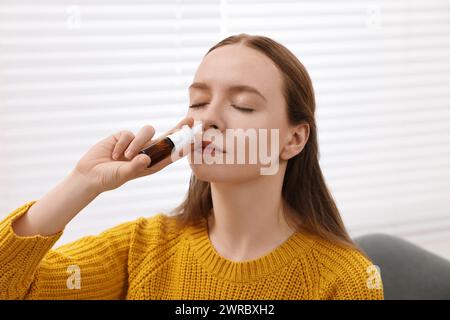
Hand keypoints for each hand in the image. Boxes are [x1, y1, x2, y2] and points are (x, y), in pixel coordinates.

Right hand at [72, 117, 193, 192]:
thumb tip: (146, 157)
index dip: (184, 145)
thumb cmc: (109, 178)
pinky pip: (129, 133)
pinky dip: (122, 144)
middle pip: (167, 137)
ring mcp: (137, 143)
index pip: (172, 153)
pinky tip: (114, 154)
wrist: (89, 174)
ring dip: (138, 143)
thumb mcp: (122, 175)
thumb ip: (134, 167)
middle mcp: (148, 152)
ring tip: (125, 156)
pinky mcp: (125, 136)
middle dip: (178, 128)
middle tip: (190, 120)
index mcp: (153, 164)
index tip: (195, 139)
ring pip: (148, 131)